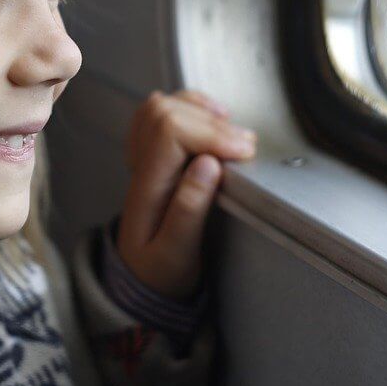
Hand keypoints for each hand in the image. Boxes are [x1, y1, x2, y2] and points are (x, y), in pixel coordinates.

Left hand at [115, 89, 255, 300]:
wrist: (140, 279)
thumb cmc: (160, 270)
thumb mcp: (175, 254)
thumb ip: (189, 210)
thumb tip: (209, 164)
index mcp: (147, 186)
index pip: (169, 132)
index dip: (210, 134)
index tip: (244, 152)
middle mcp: (141, 166)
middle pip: (166, 113)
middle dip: (212, 124)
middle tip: (246, 148)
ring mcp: (143, 158)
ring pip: (162, 107)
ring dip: (201, 111)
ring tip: (233, 133)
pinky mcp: (154, 156)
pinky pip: (162, 114)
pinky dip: (190, 108)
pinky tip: (212, 119)